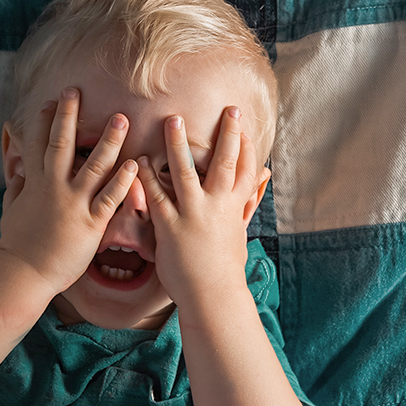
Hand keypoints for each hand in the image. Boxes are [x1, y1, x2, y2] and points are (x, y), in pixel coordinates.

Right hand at [0, 87, 138, 295]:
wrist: (24, 272)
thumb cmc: (17, 245)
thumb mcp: (12, 211)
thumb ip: (17, 189)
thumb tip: (16, 173)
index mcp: (35, 183)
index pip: (37, 143)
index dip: (44, 120)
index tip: (52, 100)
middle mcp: (54, 187)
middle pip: (62, 143)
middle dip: (69, 115)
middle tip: (77, 91)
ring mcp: (73, 203)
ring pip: (94, 165)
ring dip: (109, 140)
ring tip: (121, 118)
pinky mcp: (90, 223)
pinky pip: (110, 198)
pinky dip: (123, 180)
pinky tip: (135, 164)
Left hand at [135, 106, 266, 306]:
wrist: (212, 296)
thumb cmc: (226, 264)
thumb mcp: (241, 229)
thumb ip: (250, 199)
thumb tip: (267, 176)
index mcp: (234, 207)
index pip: (247, 170)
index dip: (246, 146)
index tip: (242, 122)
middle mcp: (217, 207)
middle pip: (225, 163)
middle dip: (227, 135)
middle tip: (227, 109)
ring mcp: (193, 216)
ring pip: (186, 173)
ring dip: (178, 145)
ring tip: (173, 119)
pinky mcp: (170, 228)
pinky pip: (156, 197)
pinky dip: (147, 178)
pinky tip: (138, 160)